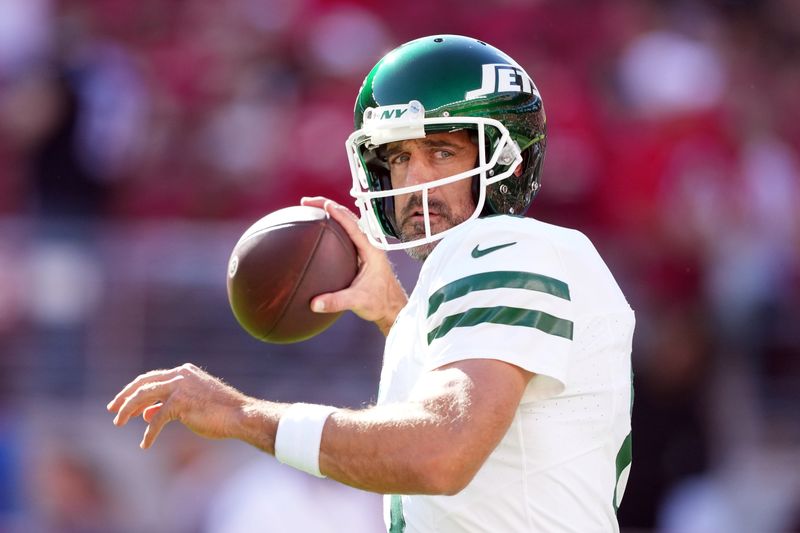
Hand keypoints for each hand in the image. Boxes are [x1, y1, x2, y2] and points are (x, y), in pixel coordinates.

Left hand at [107, 363, 246, 448]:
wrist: (240, 415)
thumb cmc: (220, 412)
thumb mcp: (190, 406)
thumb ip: (168, 406)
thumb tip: (145, 414)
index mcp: (183, 372)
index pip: (151, 378)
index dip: (133, 390)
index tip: (120, 402)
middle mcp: (180, 375)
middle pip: (142, 384)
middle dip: (124, 397)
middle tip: (112, 410)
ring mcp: (180, 387)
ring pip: (143, 397)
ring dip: (128, 411)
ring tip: (118, 423)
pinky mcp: (181, 402)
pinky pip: (157, 419)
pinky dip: (149, 433)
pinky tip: (145, 444)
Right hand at [301, 197, 407, 335]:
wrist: (392, 308)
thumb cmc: (380, 303)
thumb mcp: (358, 302)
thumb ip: (336, 302)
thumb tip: (314, 303)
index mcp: (372, 250)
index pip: (353, 226)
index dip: (338, 213)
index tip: (324, 204)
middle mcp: (369, 244)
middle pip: (348, 217)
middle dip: (327, 206)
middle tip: (307, 202)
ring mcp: (365, 247)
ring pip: (347, 223)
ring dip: (330, 213)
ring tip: (311, 209)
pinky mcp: (361, 253)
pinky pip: (345, 233)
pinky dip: (332, 226)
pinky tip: (319, 230)